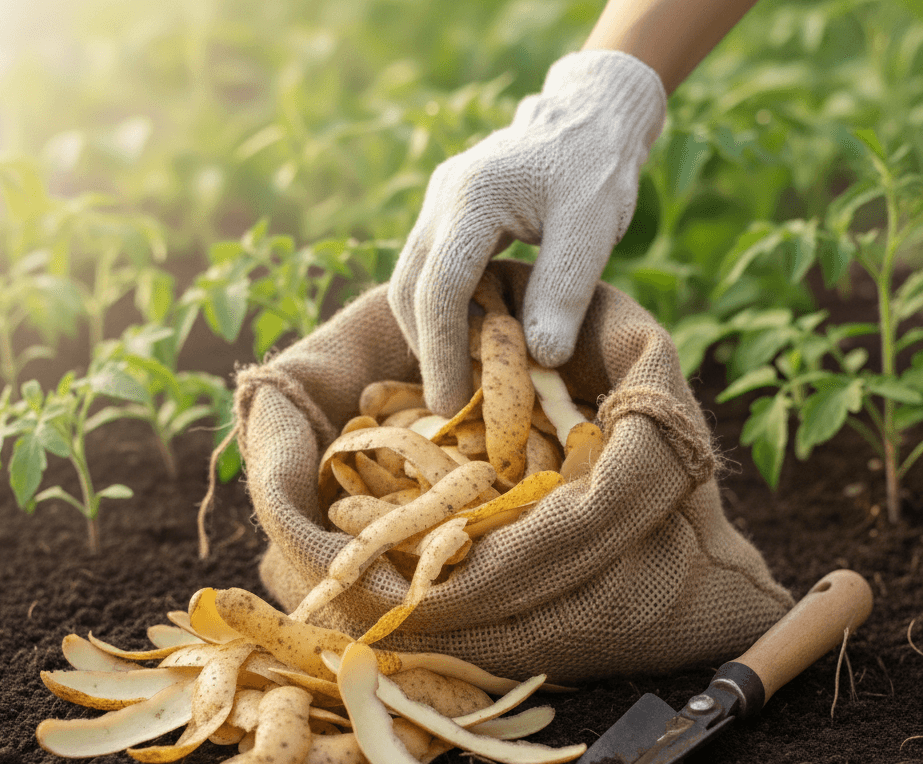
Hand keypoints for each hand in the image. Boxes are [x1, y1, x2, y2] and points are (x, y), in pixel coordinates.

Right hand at [388, 49, 665, 414]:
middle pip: (409, 288)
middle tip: (453, 403)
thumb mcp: (592, 228)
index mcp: (475, 196)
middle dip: (427, 350)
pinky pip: (426, 272)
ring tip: (462, 374)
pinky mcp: (443, 215)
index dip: (441, 351)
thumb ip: (563, 291)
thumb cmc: (596, 168)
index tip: (453, 402)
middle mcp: (441, 197)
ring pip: (409, 282)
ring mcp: (437, 203)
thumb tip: (539, 360)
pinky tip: (469, 338)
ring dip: (429, 332)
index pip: (439, 288)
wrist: (589, 117)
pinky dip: (440, 311)